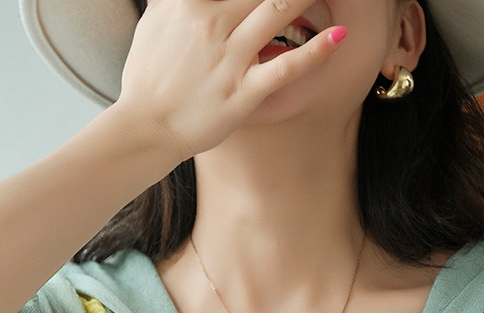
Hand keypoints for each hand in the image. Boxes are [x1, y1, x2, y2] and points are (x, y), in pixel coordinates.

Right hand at [115, 0, 345, 162]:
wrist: (144, 129)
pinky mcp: (243, 92)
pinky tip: (339, 36)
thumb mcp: (155, 22)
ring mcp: (229, 58)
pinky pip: (286, 67)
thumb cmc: (148, 78)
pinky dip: (316, 51)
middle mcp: (210, 22)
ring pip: (278, 10)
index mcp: (188, 2)